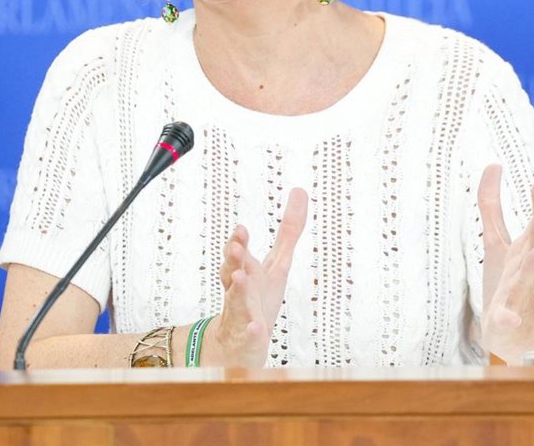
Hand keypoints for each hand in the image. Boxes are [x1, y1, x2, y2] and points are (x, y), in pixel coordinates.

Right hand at [207, 187, 307, 366]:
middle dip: (234, 258)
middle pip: (233, 271)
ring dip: (239, 289)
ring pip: (237, 300)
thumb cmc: (260, 297)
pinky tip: (258, 327)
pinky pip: (250, 334)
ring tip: (239, 277)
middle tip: (236, 246)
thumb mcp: (278, 262)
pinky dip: (253, 330)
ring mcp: (242, 313)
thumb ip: (288, 230)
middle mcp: (239, 289)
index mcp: (245, 271)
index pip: (239, 253)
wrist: (238, 343)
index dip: (239, 241)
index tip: (242, 228)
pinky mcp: (249, 336)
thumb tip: (300, 190)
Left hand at [476, 164, 533, 362]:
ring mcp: (518, 294)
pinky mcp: (507, 318)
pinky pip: (508, 318)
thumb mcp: (497, 238)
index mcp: (525, 250)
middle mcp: (526, 269)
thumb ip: (491, 204)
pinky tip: (508, 317)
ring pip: (526, 279)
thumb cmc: (507, 279)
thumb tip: (493, 164)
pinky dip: (509, 317)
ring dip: (531, 266)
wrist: (512, 331)